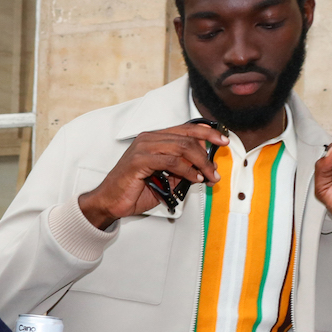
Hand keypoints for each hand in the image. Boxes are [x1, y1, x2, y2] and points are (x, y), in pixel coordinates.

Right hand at [77, 122, 226, 228]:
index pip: (186, 128)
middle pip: (188, 137)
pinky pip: (171, 161)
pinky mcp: (139, 160)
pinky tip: (193, 179)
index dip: (208, 132)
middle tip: (215, 170)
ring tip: (207, 177)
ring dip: (200, 164)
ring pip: (182, 147)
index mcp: (154, 138)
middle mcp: (149, 138)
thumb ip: (182, 170)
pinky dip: (186, 171)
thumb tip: (205, 168)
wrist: (109, 203)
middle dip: (207, 154)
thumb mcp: (165, 179)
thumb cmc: (133, 191)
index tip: (223, 140)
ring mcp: (143, 147)